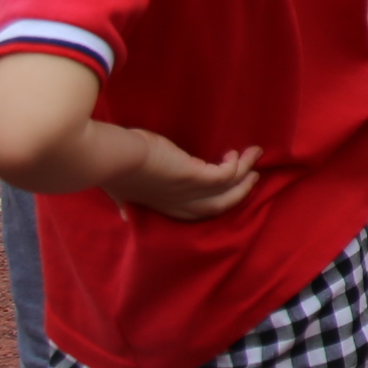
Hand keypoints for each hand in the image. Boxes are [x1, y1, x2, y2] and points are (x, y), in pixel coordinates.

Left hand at [114, 134, 258, 220]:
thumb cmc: (115, 172)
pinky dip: (235, 165)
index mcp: (166, 207)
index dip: (219, 201)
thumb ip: (126, 202)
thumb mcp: (122, 192)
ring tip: (255, 156)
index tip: (230, 188)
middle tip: (254, 176)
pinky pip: (225, 175)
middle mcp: (180, 203)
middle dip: (240, 191)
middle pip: (220, 205)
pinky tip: (235, 153)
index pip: (199, 212)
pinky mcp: (192, 176)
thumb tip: (123, 214)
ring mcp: (187, 191)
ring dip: (245, 175)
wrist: (112, 160)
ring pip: (227, 190)